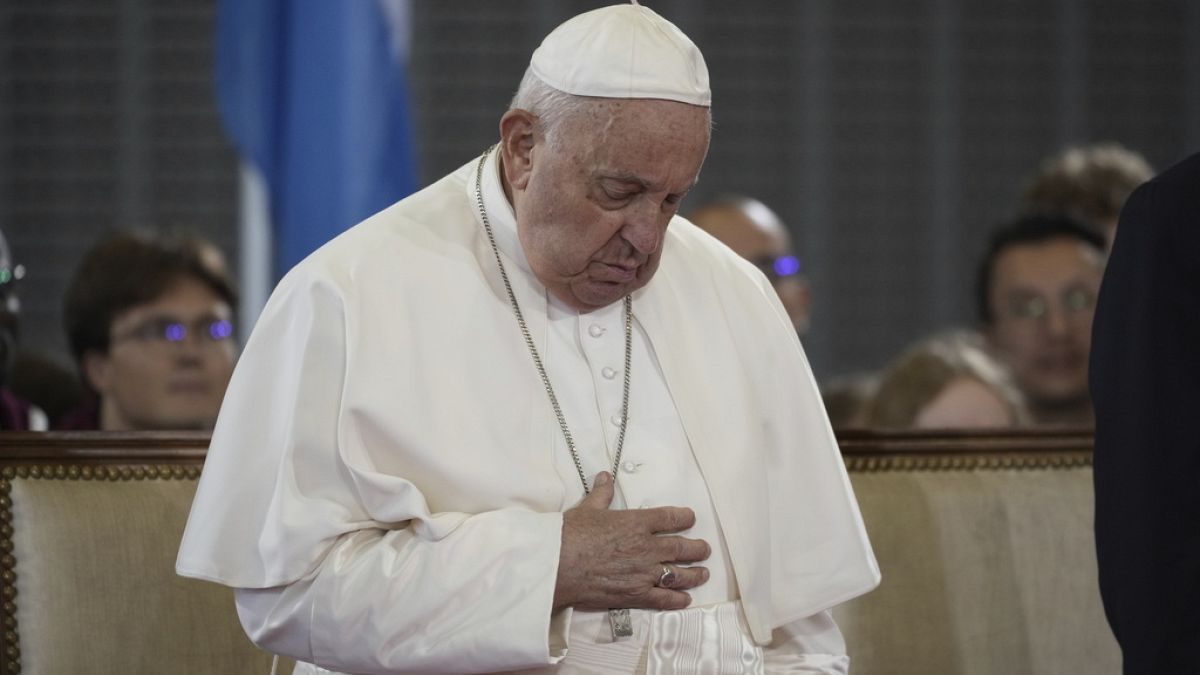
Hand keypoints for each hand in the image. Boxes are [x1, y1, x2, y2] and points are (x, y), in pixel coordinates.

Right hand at [553, 471, 710, 611]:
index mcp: (637, 523)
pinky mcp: (636, 595)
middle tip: (704, 549)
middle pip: (682, 548)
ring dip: (694, 574)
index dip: (685, 517)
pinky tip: (685, 599)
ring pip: (679, 575)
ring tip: (703, 574)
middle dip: (697, 549)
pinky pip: (664, 599)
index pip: (670, 518)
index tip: (691, 518)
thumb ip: (602, 494)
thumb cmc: (570, 535)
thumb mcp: (587, 509)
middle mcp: (647, 548)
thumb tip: (604, 477)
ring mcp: (644, 573)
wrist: (558, 565)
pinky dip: (677, 600)